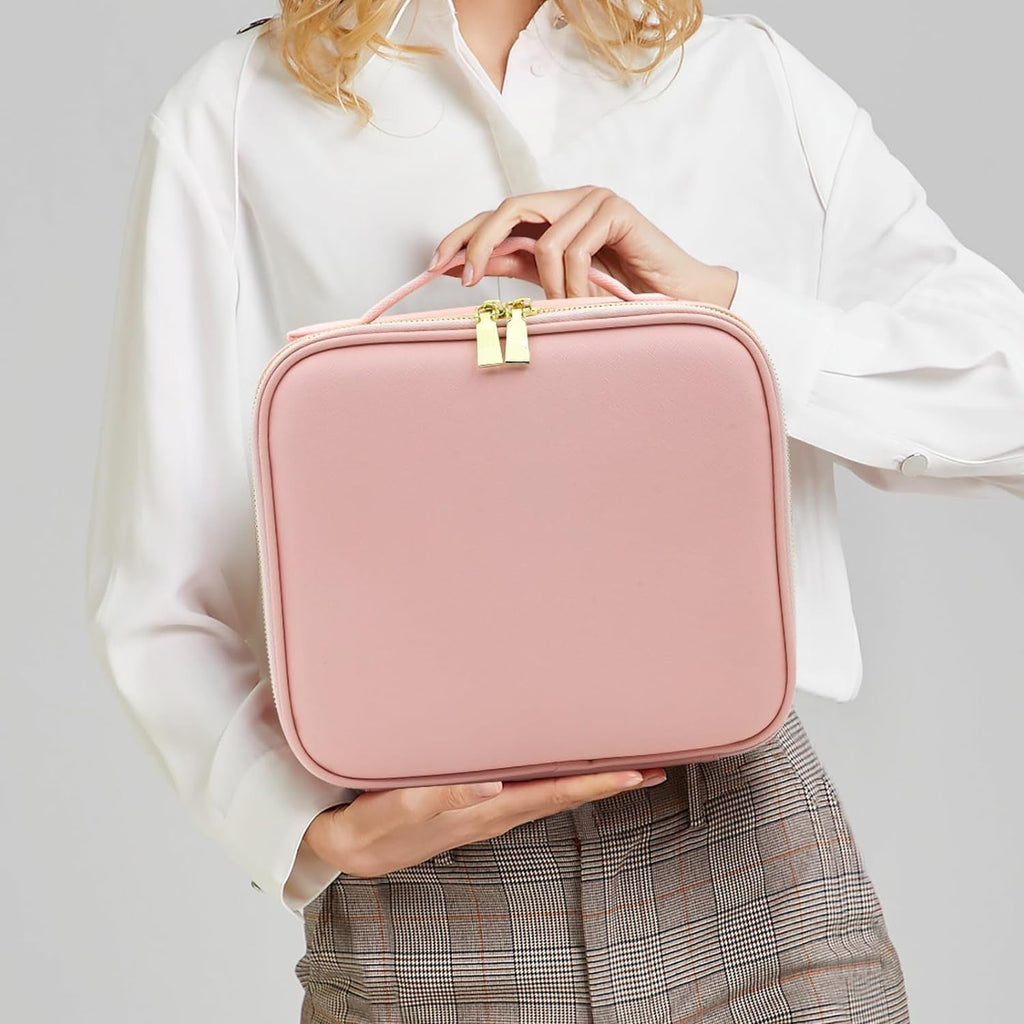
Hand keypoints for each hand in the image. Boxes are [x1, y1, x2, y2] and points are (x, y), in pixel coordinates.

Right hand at [303, 767, 667, 877]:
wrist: (353, 848)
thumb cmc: (377, 823)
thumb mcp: (403, 806)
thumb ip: (447, 794)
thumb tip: (494, 786)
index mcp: (487, 809)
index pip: (553, 794)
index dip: (595, 784)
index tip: (635, 773)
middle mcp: (497, 813)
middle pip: (563, 796)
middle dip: (607, 783)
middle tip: (652, 767)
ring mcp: (489, 814)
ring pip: (549, 796)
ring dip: (586, 783)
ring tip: (622, 769)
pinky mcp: (477, 808)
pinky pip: (528, 793)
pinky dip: (555, 782)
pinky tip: (561, 771)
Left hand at [428, 185, 737, 307]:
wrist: (675, 301)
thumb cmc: (621, 293)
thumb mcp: (557, 281)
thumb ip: (519, 267)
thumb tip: (473, 265)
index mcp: (556, 212)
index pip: (499, 215)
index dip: (464, 235)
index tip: (436, 264)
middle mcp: (573, 198)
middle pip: (509, 210)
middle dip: (480, 244)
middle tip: (467, 279)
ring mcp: (595, 200)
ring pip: (544, 241)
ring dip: (550, 286)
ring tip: (570, 308)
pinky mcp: (616, 210)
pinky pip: (573, 249)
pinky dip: (574, 283)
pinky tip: (589, 300)